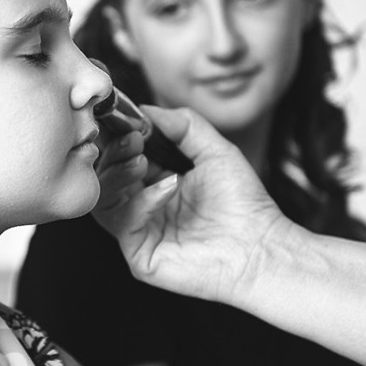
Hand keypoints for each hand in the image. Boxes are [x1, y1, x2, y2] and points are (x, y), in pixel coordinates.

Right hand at [93, 106, 290, 304]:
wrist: (261, 246)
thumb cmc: (243, 205)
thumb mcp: (214, 150)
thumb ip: (183, 125)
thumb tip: (146, 110)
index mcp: (154, 183)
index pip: (120, 157)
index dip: (117, 137)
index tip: (123, 119)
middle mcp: (141, 207)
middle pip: (104, 177)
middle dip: (114, 152)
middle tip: (133, 139)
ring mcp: (138, 232)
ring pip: (104, 199)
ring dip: (119, 173)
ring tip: (142, 160)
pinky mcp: (139, 256)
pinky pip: (124, 223)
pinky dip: (142, 200)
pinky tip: (168, 187)